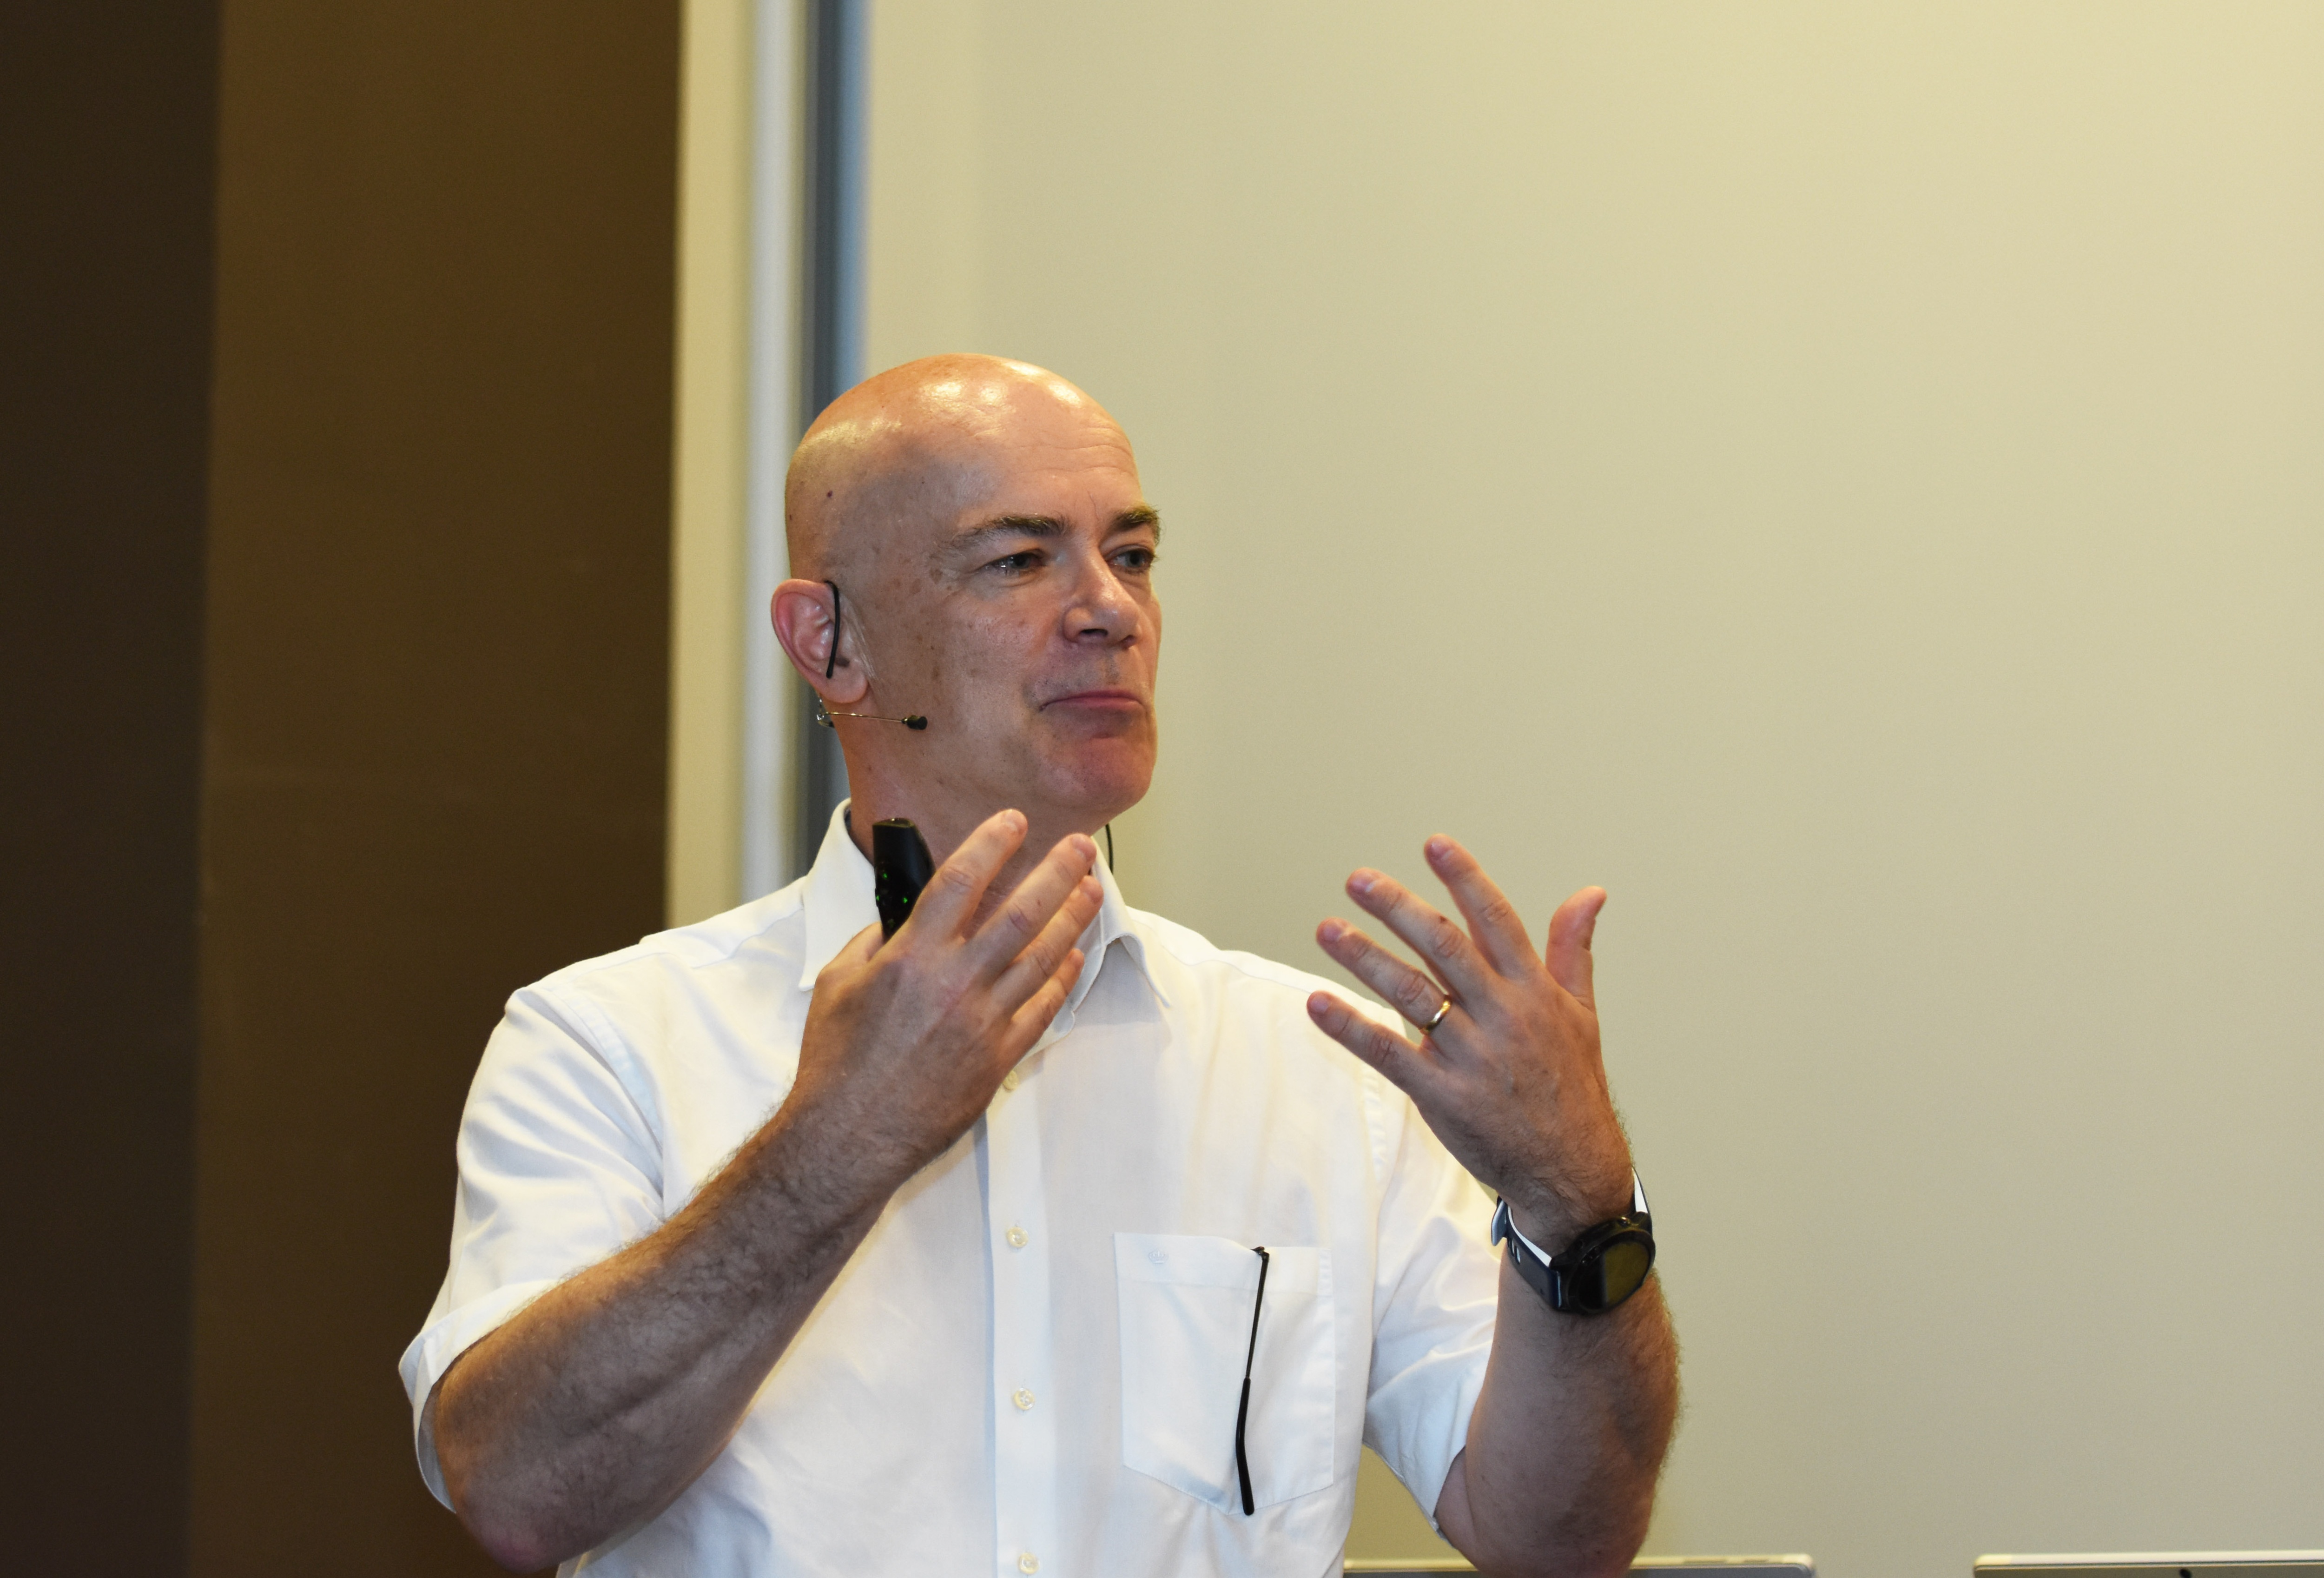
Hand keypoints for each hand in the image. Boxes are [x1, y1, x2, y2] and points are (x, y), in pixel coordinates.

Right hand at [787, 810, 1103, 1201]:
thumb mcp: (837, 983)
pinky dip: (1062, 979)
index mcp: (910, 956)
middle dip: (1055, 872)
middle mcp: (953, 983)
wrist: (848, 1136)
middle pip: (1020, 912)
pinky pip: (1042, 1010)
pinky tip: (1074, 956)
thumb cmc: (836, 1064)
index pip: (961, 880)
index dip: (991, 844)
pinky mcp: (997, 1058)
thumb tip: (902, 919)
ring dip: (1073, 919)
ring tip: (1093, 890)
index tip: (1013, 822)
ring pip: (1042, 957)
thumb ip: (874, 941)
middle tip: (1079, 847)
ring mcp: (981, 1022)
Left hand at [1307, 836, 1631, 1242]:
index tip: (1434, 844)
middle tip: (1359, 879)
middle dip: (1399, 909)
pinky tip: (1317, 1002)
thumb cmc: (1573, 1086)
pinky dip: (1350, 1027)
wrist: (1572, 1171)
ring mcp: (1471, 1057)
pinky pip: (1388, 1053)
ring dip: (1363, 958)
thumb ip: (1573, 948)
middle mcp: (1503, 1016)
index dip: (1465, 879)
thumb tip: (1588, 892)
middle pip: (1444, 948)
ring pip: (1410, 994)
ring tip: (1327, 928)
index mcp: (1535, 991)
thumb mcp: (1583, 1013)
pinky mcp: (1443, 1095)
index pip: (1496, 921)